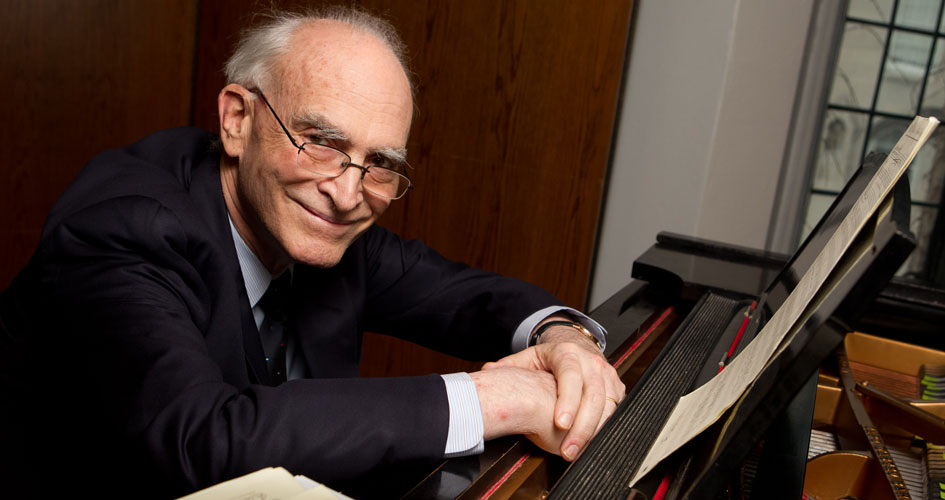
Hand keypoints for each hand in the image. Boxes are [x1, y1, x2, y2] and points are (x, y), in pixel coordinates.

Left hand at [482, 325, 624, 460]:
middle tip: (568, 449)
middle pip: (592, 395)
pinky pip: (615, 410)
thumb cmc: (551, 358)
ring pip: (607, 405)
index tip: (559, 423)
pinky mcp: (616, 386)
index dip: (567, 401)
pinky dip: (604, 428)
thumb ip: (509, 367)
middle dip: (582, 427)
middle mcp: (590, 362)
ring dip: (594, 432)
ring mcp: (606, 374)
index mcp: (567, 353)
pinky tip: (591, 443)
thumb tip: (487, 370)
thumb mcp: (528, 358)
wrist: (575, 346)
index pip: (571, 377)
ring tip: (576, 451)